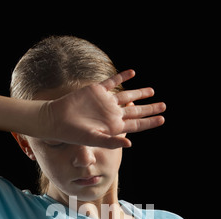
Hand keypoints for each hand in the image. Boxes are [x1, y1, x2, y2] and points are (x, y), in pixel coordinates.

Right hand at [41, 70, 165, 148]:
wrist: (57, 120)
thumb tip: (130, 144)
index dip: (149, 122)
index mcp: (114, 126)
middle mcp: (112, 114)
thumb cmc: (74, 134)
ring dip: (139, 93)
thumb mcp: (94, 140)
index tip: (162, 119)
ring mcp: (105, 102)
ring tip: (152, 91)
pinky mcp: (97, 90)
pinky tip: (132, 73)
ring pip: (127, 96)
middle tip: (163, 106)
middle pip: (136, 110)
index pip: (136, 124)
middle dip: (150, 108)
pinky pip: (112, 82)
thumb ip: (112, 142)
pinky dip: (122, 77)